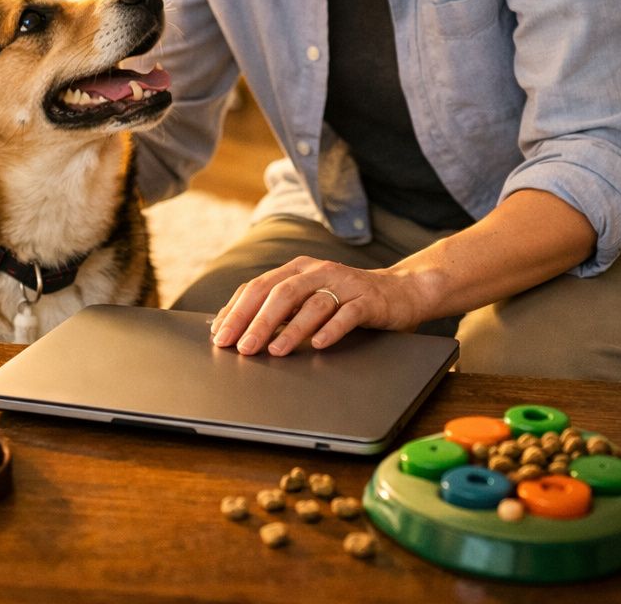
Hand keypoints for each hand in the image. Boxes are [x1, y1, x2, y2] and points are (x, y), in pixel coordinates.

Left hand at [209, 256, 427, 356]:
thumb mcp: (308, 299)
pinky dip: (331, 329)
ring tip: (274, 351)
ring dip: (291, 328)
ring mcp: (344, 284)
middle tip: (242, 347)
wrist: (400, 292)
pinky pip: (348, 314)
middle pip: (281, 293)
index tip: (220, 335)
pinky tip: (318, 345)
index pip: (258, 286)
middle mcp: (318, 271)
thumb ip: (278, 309)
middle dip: (257, 321)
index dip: (236, 310)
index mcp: (297, 269)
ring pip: (312, 303)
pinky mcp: (368, 300)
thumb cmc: (345, 300)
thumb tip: (235, 329)